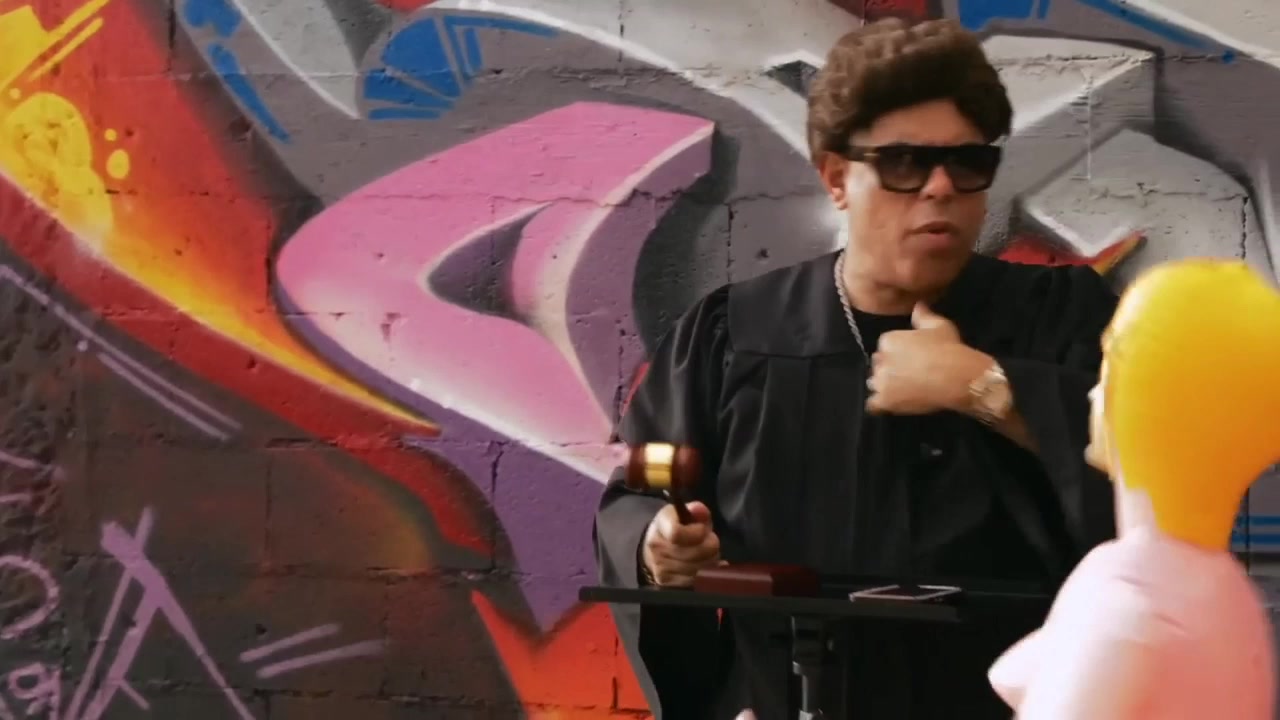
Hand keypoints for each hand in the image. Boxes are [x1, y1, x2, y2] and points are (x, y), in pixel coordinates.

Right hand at [641, 501, 721, 586]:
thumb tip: (699, 510)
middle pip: (695, 553)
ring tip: (707, 553)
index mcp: (661, 524)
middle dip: (710, 546)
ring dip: (709, 561)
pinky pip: (694, 581)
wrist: (655, 547)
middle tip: (710, 541)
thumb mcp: (685, 513)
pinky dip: (704, 574)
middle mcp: (657, 548)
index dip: (697, 533)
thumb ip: (697, 511)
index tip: (703, 529)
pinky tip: (705, 566)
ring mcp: (660, 568)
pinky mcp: (666, 583)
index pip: (677, 533)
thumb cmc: (676, 526)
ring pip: (698, 569)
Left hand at [865, 302, 990, 414]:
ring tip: (901, 391)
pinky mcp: (885, 401)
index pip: (885, 346)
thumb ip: (923, 316)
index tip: (910, 358)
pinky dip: (879, 405)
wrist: (956, 376)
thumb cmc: (948, 348)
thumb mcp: (938, 325)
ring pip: (875, 383)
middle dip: (889, 368)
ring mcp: (881, 381)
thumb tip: (918, 305)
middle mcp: (880, 360)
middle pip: (878, 364)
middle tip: (907, 374)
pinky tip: (890, 405)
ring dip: (884, 386)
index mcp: (888, 340)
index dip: (897, 353)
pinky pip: (873, 404)